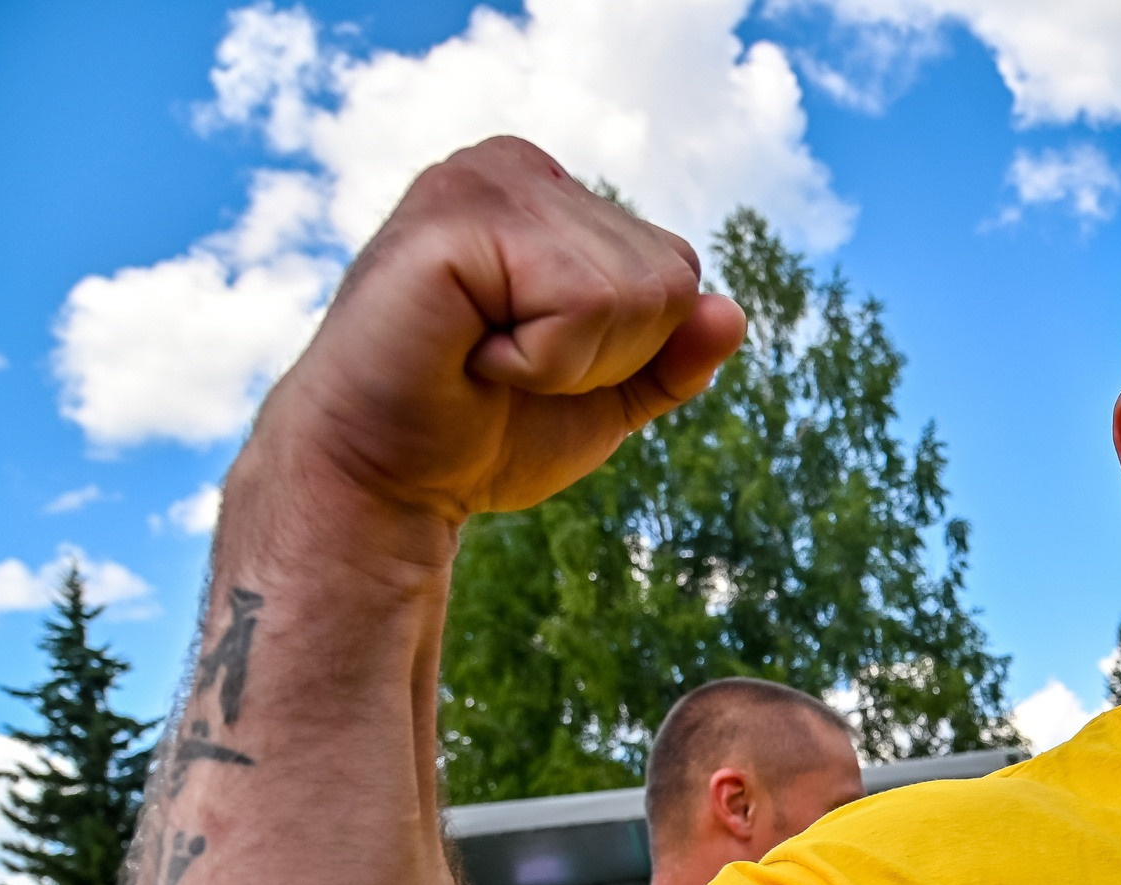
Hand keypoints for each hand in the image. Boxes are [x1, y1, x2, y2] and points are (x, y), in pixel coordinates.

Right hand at [250, 136, 745, 546]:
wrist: (386, 481)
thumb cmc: (481, 432)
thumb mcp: (605, 397)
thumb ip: (673, 357)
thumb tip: (734, 313)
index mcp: (551, 195)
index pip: (678, 271)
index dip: (627, 351)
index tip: (534, 363)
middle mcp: (518, 167)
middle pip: (671, 278)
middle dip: (605, 357)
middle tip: (505, 368)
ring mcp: (484, 179)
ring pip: (636, 293)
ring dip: (569, 360)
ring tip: (483, 358)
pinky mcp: (459, 214)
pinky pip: (586, 302)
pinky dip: (541, 360)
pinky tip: (469, 353)